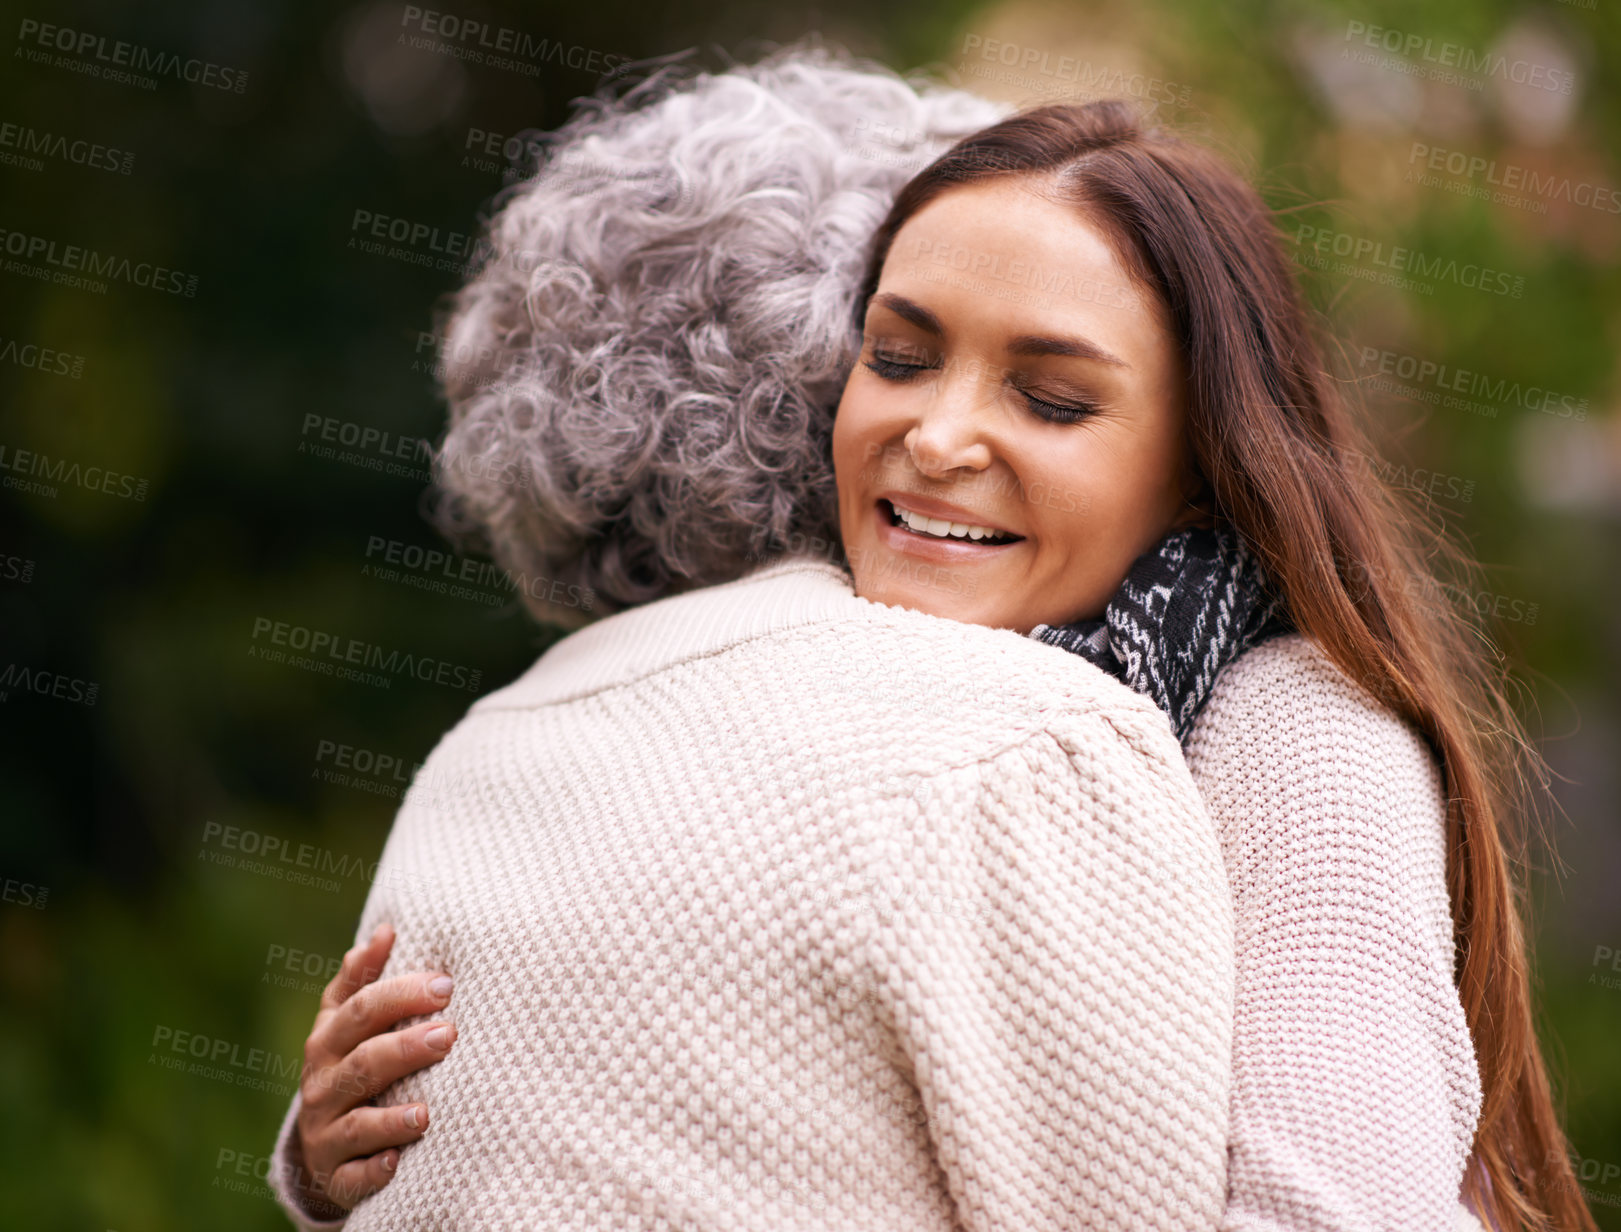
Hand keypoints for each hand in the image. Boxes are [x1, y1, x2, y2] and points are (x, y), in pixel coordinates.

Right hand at [289, 922, 457, 1214]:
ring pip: (356, 1123)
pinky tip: (398, 1162)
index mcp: (328, 1041)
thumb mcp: (346, 1022)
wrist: (324, 1142)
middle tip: (449, 1034)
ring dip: (391, 1117)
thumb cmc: (350, 1065)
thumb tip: (385, 930)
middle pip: (362, 1062)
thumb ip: (362, 980)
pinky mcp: (336, 1176)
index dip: (399, 994)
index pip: (359, 1011)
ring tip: (426, 1113)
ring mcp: (326, 1133)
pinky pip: (353, 1177)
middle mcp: (322, 1085)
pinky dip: (373, 1171)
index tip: (445, 983)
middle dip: (405, 1047)